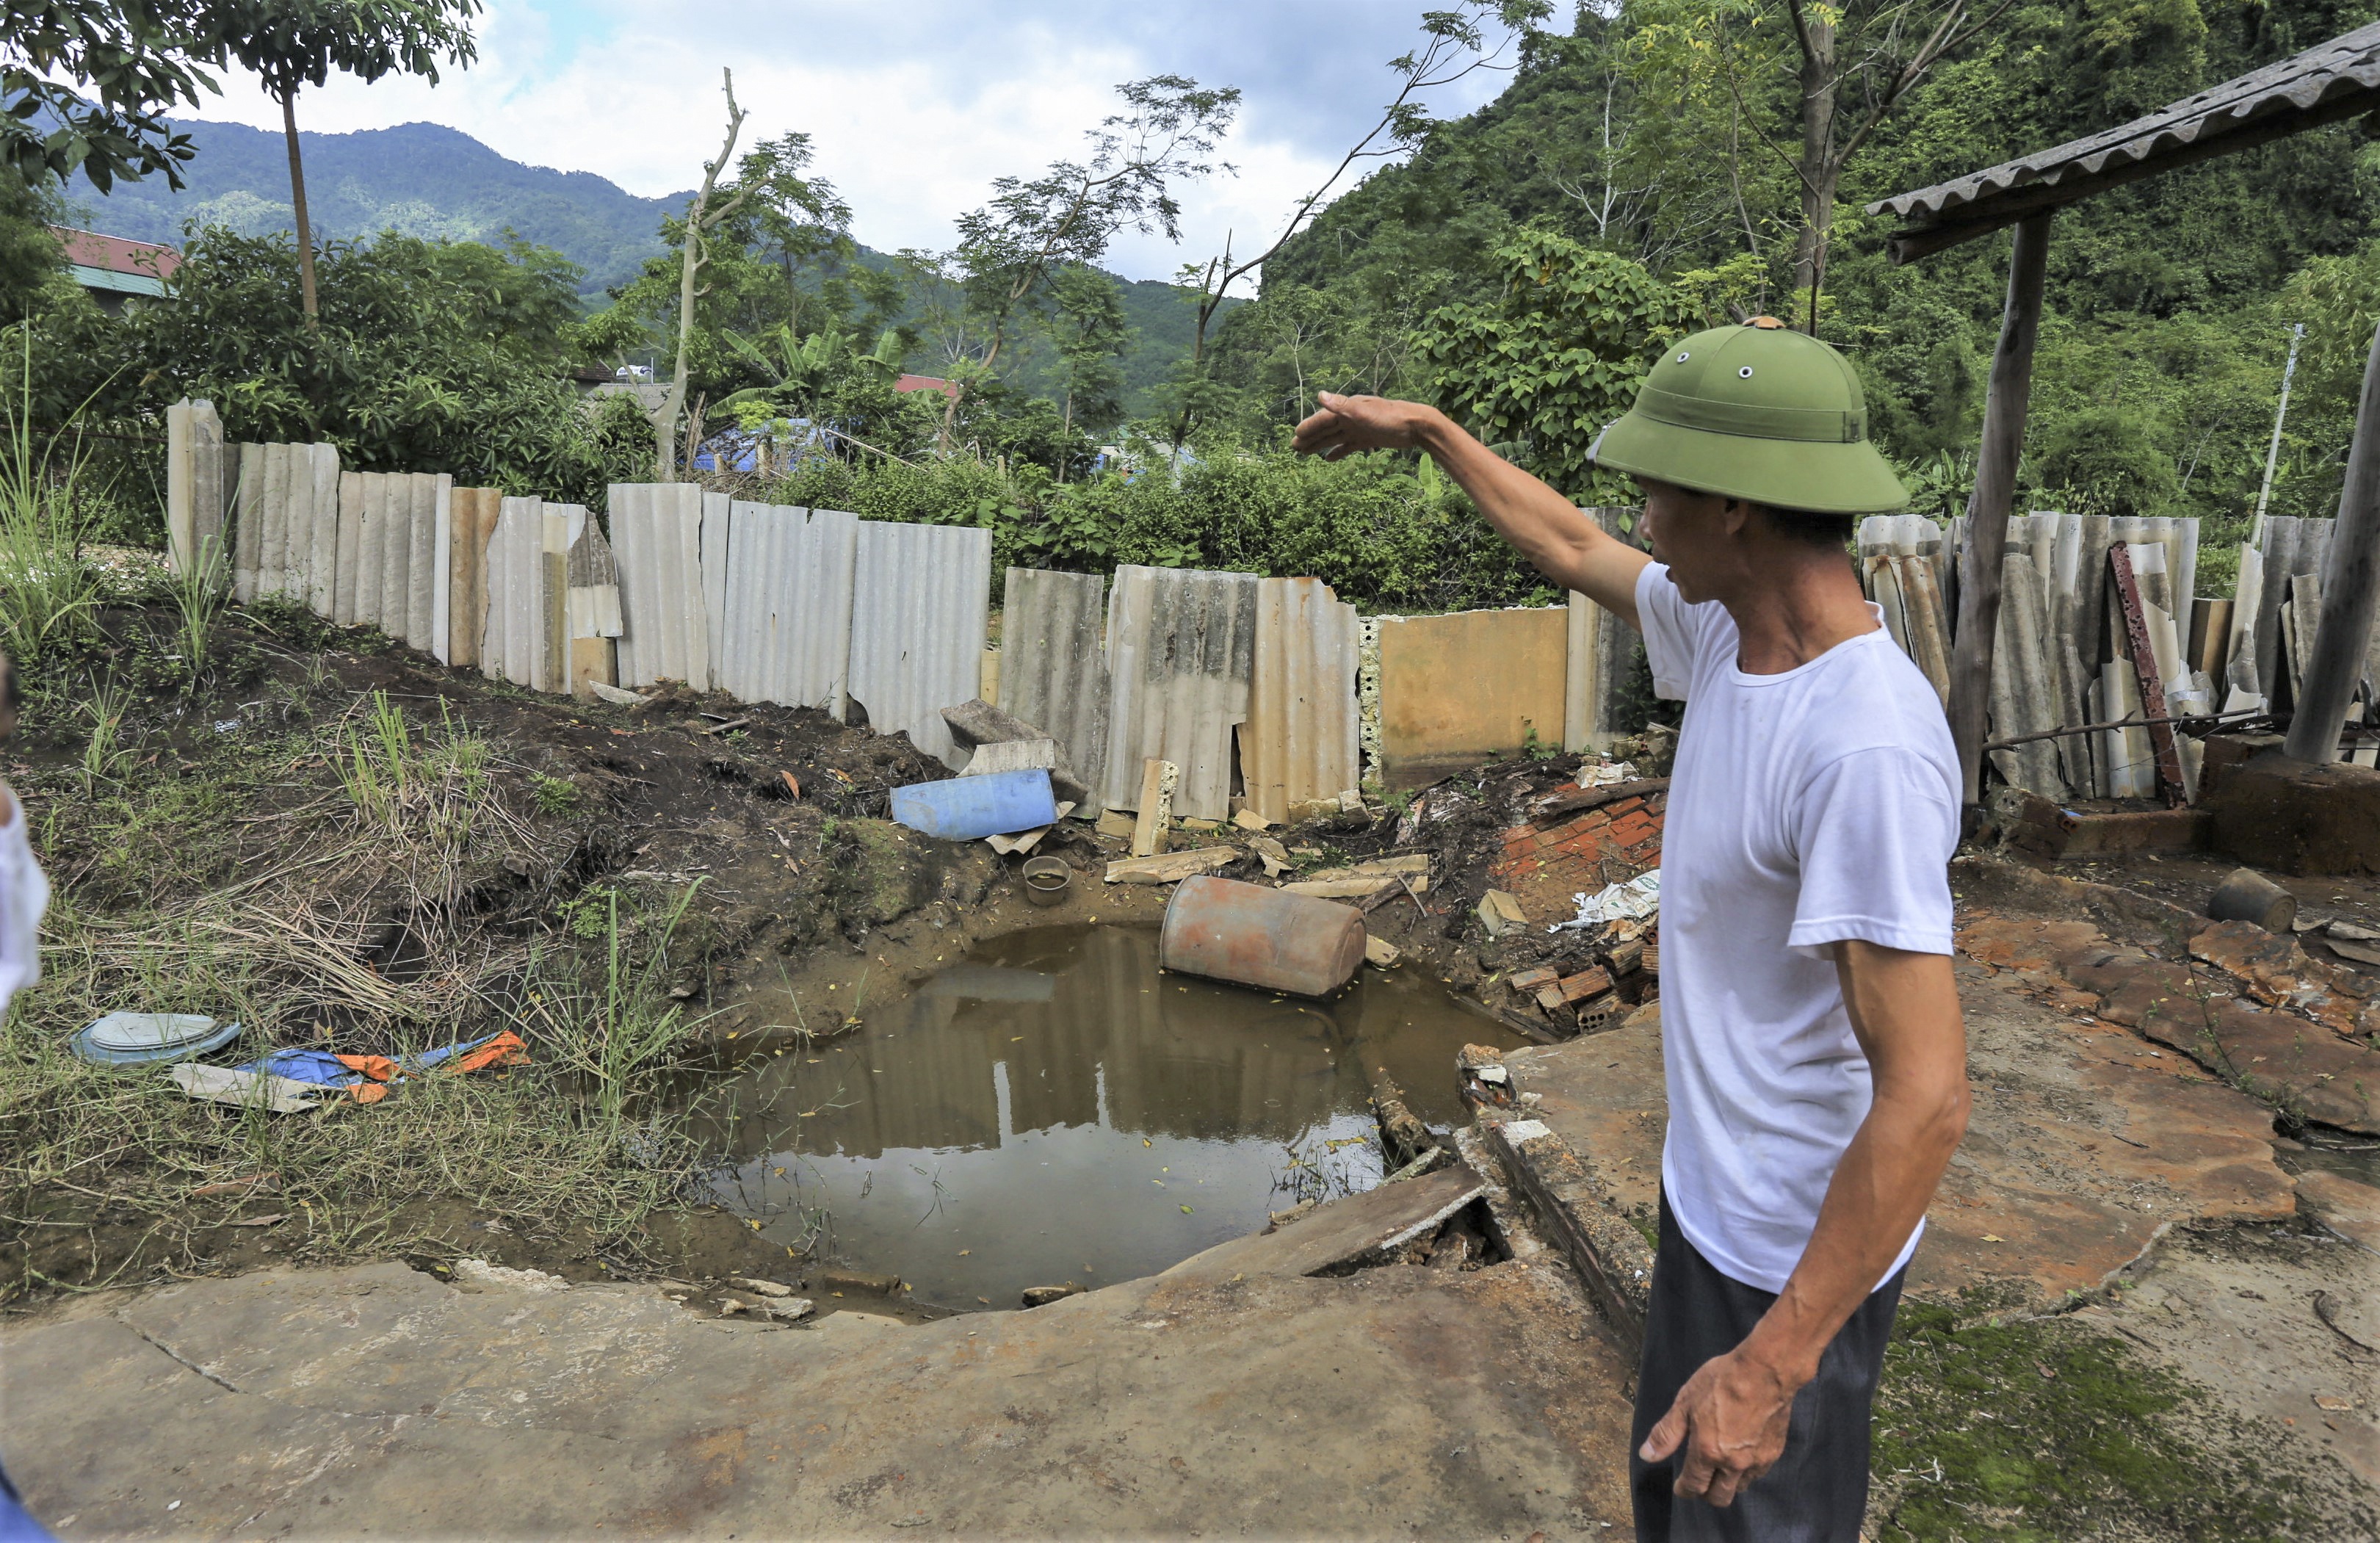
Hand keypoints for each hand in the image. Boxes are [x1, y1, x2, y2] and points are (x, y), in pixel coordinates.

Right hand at [1290, 392, 1439, 459]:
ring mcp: (1359, 429)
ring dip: (1320, 445)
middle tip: (1293, 447)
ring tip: (1304, 453)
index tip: (1295, 437)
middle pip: (1326, 429)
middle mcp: (1351, 418)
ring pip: (1335, 438)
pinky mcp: (1368, 439)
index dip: (1309, 427)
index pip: (1323, 419)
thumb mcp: (1364, 412)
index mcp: (1348, 410)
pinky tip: (1328, 459)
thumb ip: (1341, 405)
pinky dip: (1338, 451)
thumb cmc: (1391, 418)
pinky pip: (1348, 446)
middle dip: (1310, 437)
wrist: (1416, 425)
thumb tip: (1319, 395)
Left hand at [1637, 1345, 1805, 1507]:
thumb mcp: (1685, 1403)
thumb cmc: (1720, 1382)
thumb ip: (1666, 1433)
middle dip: (1705, 1493)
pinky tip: (1742, 1457)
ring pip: (1739, 1488)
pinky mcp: (1774, 1453)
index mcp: (1708, 1452)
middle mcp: (1733, 1464)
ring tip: (1720, 1468)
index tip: (1680, 1487)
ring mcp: (1757, 1461)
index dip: (1684, 1490)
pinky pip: (1757, 1474)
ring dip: (1727, 1483)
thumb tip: (1646, 1456)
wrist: (1765, 1371)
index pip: (1694, 1486)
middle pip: (1719, 1497)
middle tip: (1699, 1480)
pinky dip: (1746, 1472)